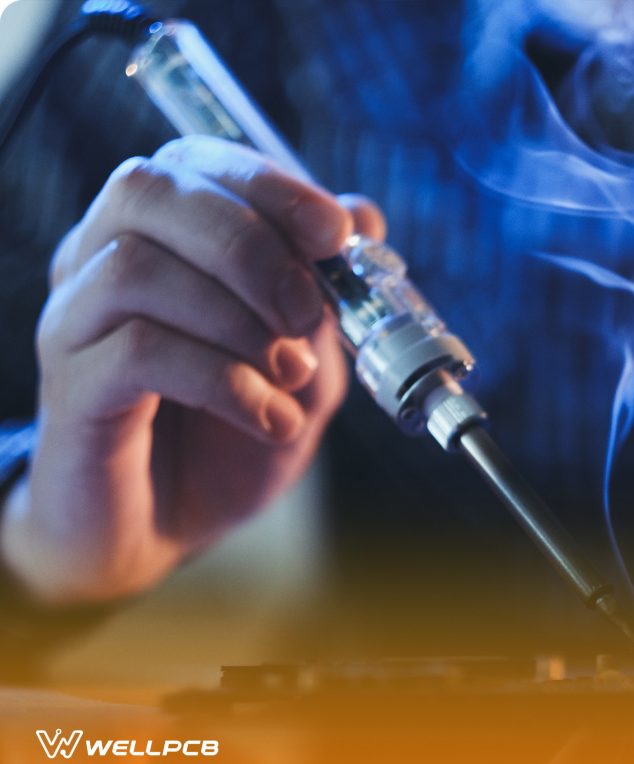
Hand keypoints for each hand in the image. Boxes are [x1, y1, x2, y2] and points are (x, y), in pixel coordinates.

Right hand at [0, 135, 385, 605]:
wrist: (167, 528)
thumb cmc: (230, 433)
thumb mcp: (306, 359)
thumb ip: (328, 292)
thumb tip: (361, 216)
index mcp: (158, 235)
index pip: (197, 162)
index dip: (273, 187)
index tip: (337, 235)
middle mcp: (99, 259)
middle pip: (153, 193)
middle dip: (253, 247)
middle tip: (309, 314)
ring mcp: (74, 321)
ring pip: (138, 268)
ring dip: (239, 321)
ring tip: (293, 376)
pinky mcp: (69, 388)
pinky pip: (139, 352)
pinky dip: (226, 382)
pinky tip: (269, 418)